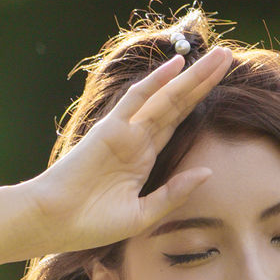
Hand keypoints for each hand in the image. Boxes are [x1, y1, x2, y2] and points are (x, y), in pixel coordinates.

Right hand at [23, 46, 227, 251]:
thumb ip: (174, 193)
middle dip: (204, 80)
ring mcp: (125, 131)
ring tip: (219, 55)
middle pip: (178, 103)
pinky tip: (177, 65)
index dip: (201, 102)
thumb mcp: (142, 215)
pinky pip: (136, 100)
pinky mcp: (110, 129)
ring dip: (192, 76)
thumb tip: (208, 172)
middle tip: (228, 56)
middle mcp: (137, 140)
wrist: (51, 223)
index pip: (179, 122)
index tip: (226, 84)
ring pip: (166, 97)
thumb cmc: (89, 224)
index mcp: (144, 159)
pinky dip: (155, 82)